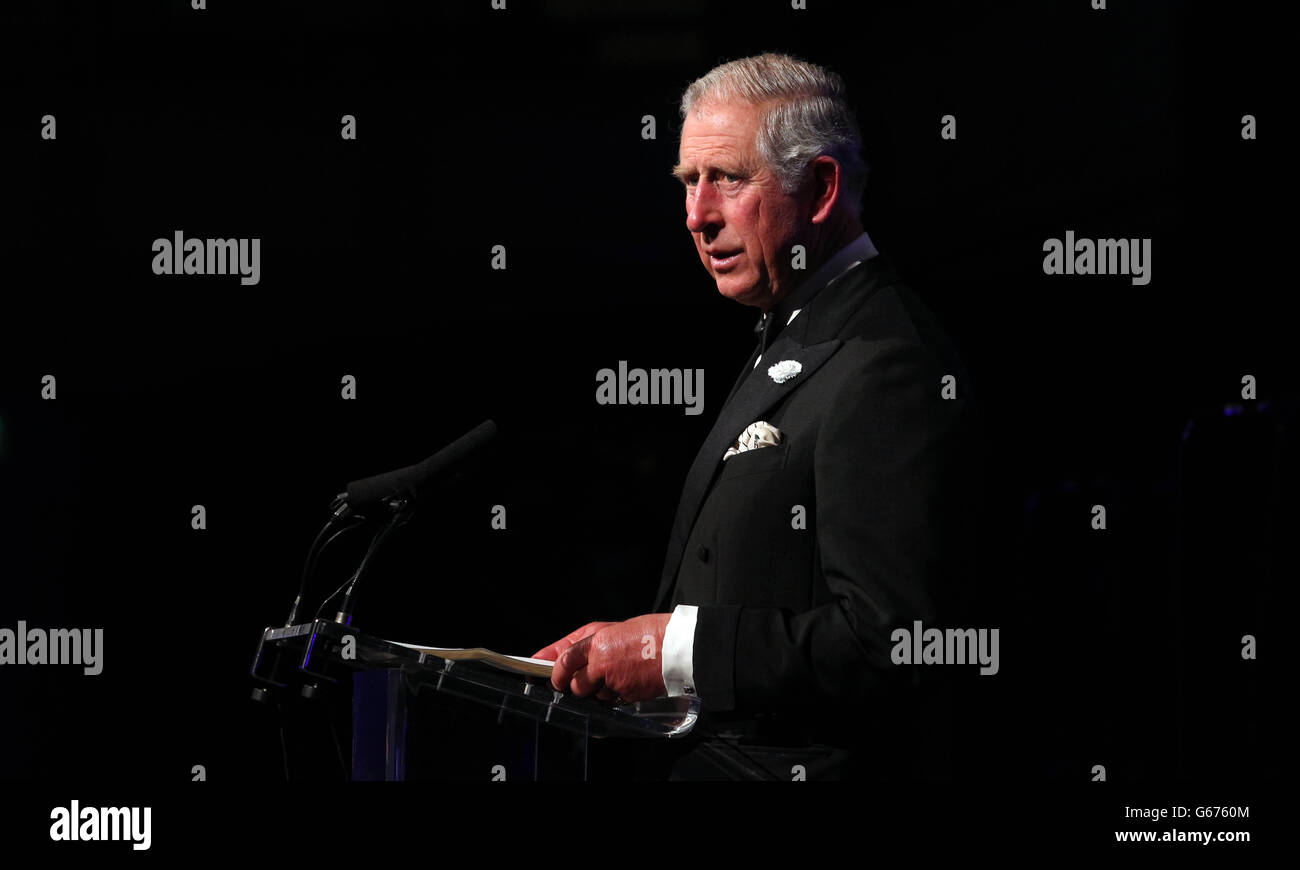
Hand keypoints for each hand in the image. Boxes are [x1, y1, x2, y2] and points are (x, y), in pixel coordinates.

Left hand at [543, 613, 671, 702]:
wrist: (680, 647)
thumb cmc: (650, 632)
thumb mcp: (614, 629)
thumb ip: (588, 643)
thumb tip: (564, 656)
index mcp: (598, 643)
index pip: (565, 661)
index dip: (555, 673)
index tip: (553, 678)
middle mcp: (603, 664)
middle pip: (576, 687)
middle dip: (579, 686)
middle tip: (589, 678)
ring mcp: (616, 683)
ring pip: (596, 696)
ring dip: (600, 691)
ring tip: (618, 674)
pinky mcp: (629, 696)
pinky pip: (614, 701)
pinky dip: (617, 695)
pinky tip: (629, 681)